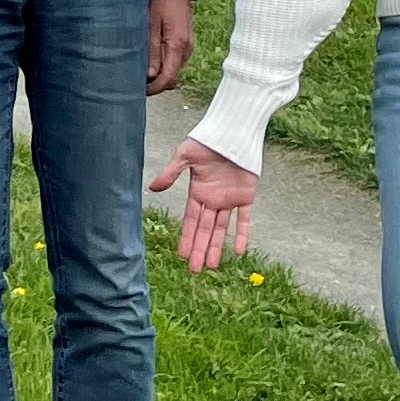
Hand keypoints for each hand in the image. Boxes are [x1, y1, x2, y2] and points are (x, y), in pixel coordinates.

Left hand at [146, 0, 195, 93]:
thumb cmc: (161, 1)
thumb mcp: (151, 24)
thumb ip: (152, 50)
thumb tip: (150, 75)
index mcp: (178, 45)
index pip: (168, 78)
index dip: (155, 88)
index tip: (141, 92)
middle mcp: (186, 49)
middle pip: (173, 77)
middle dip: (157, 84)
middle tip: (138, 84)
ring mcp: (188, 46)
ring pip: (174, 70)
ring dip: (160, 75)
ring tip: (141, 73)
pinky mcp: (186, 42)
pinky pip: (176, 61)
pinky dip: (165, 65)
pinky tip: (152, 61)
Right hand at [148, 138, 257, 273]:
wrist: (233, 130)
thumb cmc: (206, 139)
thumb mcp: (184, 155)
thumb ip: (171, 173)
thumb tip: (152, 189)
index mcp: (197, 191)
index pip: (191, 220)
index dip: (187, 238)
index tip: (181, 255)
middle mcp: (213, 199)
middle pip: (205, 229)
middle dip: (199, 249)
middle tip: (194, 270)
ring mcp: (230, 199)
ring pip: (222, 228)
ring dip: (217, 247)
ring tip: (212, 267)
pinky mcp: (246, 195)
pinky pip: (244, 218)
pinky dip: (242, 234)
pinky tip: (238, 251)